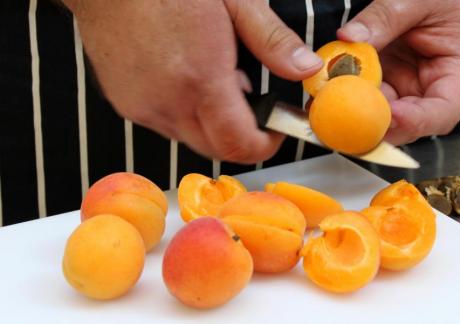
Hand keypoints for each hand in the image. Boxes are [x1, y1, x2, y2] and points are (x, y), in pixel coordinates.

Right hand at [63, 0, 321, 162]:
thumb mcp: (233, 1)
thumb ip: (272, 41)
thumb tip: (304, 68)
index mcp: (201, 78)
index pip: (238, 144)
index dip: (265, 146)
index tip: (275, 131)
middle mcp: (170, 103)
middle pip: (217, 149)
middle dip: (241, 137)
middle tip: (251, 102)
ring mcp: (145, 108)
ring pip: (192, 139)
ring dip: (212, 124)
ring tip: (213, 80)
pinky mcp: (128, 106)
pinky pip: (167, 125)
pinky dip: (185, 114)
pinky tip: (185, 80)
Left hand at [338, 0, 459, 143]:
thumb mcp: (420, 0)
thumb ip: (386, 18)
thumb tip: (349, 39)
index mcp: (456, 75)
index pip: (441, 112)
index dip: (414, 121)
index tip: (388, 114)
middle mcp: (427, 89)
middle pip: (402, 122)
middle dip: (372, 122)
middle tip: (344, 113)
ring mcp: (401, 88)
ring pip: (375, 112)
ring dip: (351, 109)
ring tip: (328, 98)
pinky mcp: (380, 81)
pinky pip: (360, 94)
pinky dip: (342, 93)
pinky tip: (325, 89)